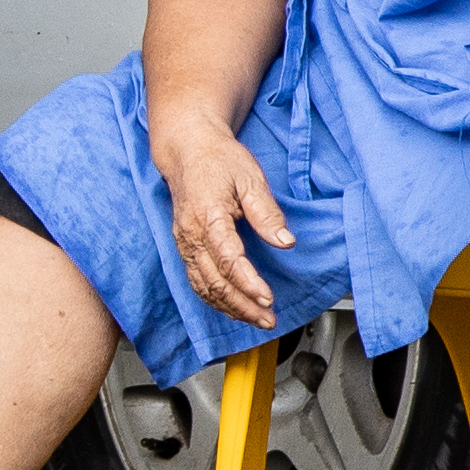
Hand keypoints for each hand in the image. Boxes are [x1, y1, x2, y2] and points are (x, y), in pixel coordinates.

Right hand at [159, 127, 298, 328]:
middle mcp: (190, 233)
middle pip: (215, 281)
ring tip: (256, 320)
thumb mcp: (250, 177)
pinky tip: (232, 307)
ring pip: (203, 286)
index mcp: (208, 216)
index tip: (268, 298)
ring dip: (229, 308)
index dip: (248, 283)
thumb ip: (267, 212)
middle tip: (268, 319)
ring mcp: (184, 242)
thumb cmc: (219, 160)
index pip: (228, 259)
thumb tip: (285, 241)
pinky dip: (213, 299)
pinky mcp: (183, 246)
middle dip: (242, 305)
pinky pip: (195, 280)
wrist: (187, 149)